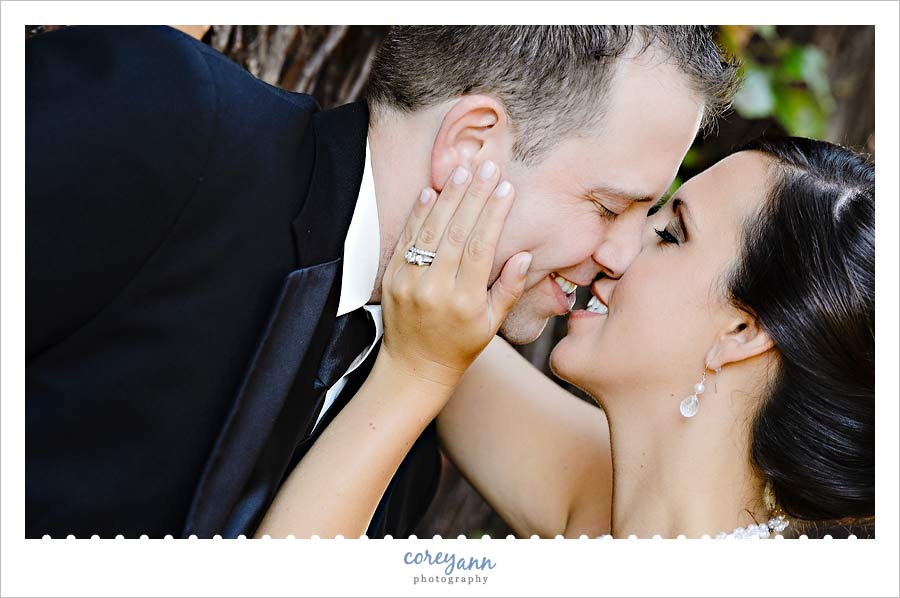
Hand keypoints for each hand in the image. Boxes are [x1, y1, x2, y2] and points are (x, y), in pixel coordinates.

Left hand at [380, 161, 531, 388]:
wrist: (414, 367)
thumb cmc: (460, 344)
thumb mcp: (493, 324)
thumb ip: (509, 289)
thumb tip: (525, 254)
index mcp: (463, 302)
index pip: (479, 248)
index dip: (493, 215)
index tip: (506, 188)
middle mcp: (434, 289)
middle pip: (455, 232)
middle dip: (473, 195)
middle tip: (487, 166)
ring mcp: (408, 282)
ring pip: (430, 231)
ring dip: (448, 197)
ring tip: (463, 171)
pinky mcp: (391, 278)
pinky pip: (406, 239)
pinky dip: (418, 214)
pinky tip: (432, 191)